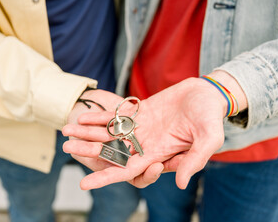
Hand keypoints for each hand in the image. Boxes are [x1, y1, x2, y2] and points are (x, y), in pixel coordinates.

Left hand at [63, 77, 229, 189]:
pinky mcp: (141, 112)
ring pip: (110, 132)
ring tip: (66, 130)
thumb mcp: (208, 139)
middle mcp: (146, 143)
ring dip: (88, 132)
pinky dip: (100, 116)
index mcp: (158, 154)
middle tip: (66, 148)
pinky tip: (83, 116)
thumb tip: (180, 184)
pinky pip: (117, 116)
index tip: (85, 184)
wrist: (208, 94)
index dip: (106, 178)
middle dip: (88, 150)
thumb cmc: (211, 117)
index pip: (127, 170)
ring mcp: (142, 127)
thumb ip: (193, 160)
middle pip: (111, 151)